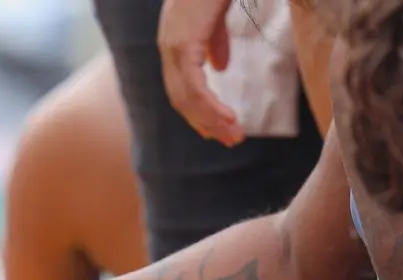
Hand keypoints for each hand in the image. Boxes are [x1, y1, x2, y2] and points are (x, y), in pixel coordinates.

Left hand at [157, 0, 244, 145]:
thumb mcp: (217, 16)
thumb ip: (214, 41)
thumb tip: (218, 67)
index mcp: (175, 43)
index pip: (182, 87)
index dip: (199, 110)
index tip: (218, 127)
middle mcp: (168, 48)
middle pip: (182, 99)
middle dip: (206, 122)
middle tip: (231, 139)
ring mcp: (173, 47)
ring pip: (187, 98)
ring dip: (211, 120)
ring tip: (234, 135)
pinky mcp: (183, 44)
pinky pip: (194, 87)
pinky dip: (210, 107)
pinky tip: (228, 118)